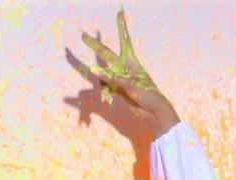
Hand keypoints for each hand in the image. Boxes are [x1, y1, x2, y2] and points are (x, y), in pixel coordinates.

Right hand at [73, 9, 179, 140]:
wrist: (153, 112)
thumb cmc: (147, 95)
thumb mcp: (130, 84)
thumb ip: (112, 77)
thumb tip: (94, 69)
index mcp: (131, 61)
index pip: (124, 39)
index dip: (121, 26)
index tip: (120, 12)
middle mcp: (123, 66)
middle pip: (105, 54)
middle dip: (94, 45)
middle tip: (82, 35)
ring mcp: (119, 77)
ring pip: (103, 76)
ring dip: (102, 86)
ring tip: (106, 98)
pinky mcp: (117, 88)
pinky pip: (105, 88)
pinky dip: (105, 94)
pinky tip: (108, 102)